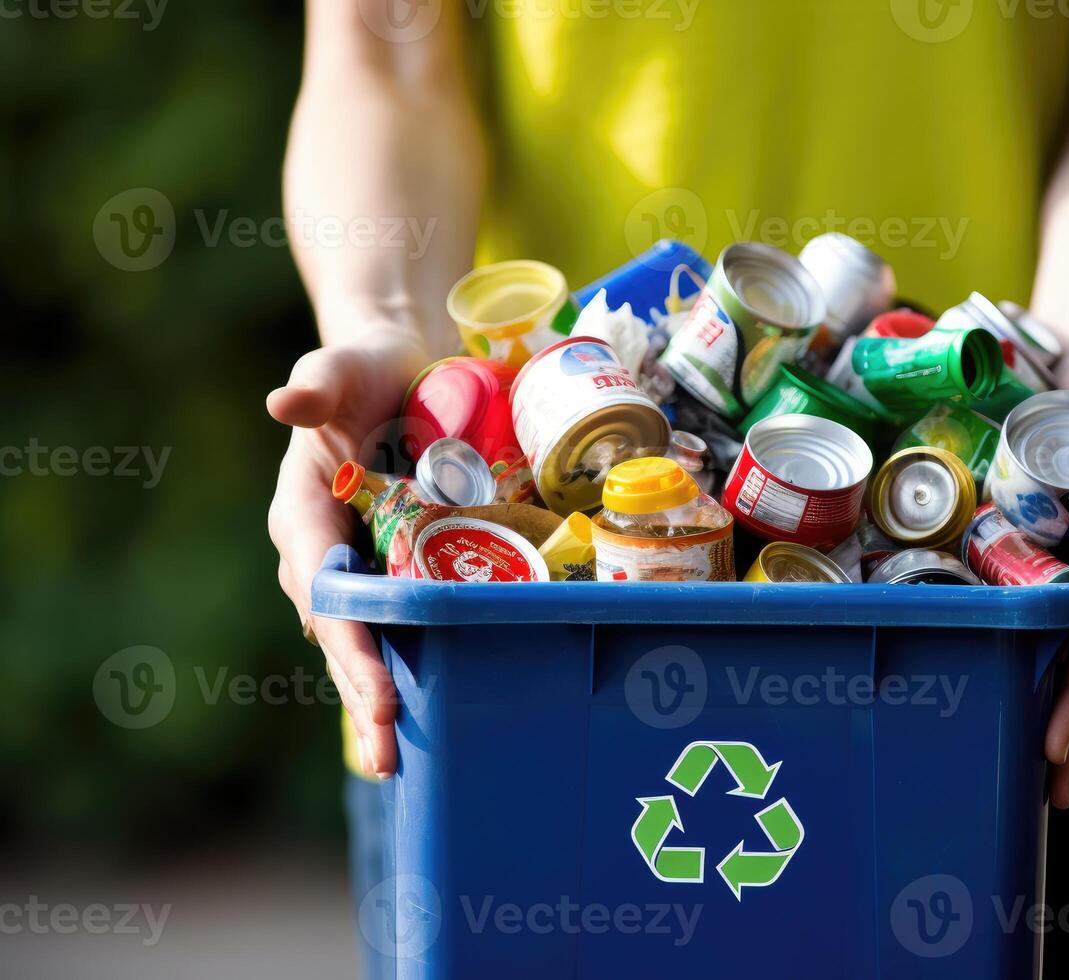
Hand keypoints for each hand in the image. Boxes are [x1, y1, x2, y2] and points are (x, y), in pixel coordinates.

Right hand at [266, 327, 434, 778]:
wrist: (394, 369)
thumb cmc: (365, 369)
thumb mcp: (341, 367)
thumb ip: (319, 382)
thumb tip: (287, 402)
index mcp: (303, 516)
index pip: (325, 591)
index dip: (351, 646)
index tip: (379, 695)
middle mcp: (324, 554)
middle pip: (345, 636)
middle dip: (366, 696)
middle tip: (391, 760)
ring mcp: (360, 567)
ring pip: (372, 642)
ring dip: (389, 699)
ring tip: (410, 763)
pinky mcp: (396, 568)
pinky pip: (404, 624)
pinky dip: (419, 664)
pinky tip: (445, 712)